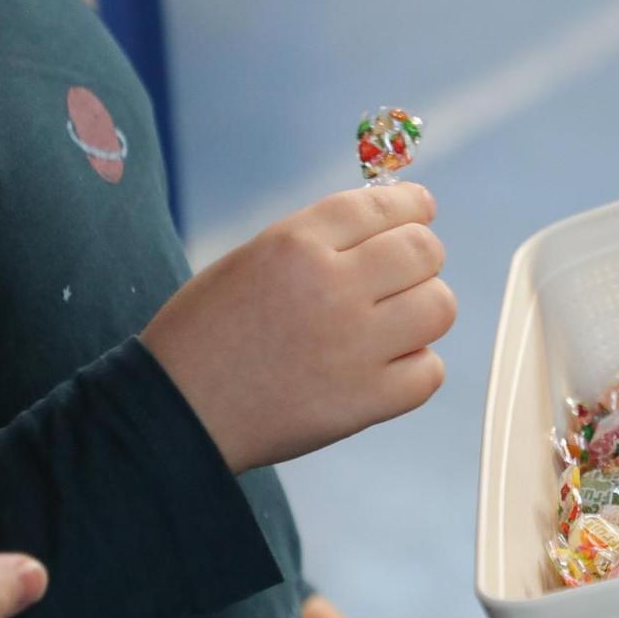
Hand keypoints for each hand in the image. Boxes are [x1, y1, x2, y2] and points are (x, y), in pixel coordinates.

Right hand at [141, 182, 454, 473]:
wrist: (179, 411)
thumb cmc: (206, 335)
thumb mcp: (250, 259)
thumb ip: (318, 241)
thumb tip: (386, 226)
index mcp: (297, 244)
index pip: (382, 207)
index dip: (412, 205)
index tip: (422, 210)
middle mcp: (334, 287)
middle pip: (423, 252)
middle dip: (421, 258)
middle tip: (405, 273)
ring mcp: (356, 346)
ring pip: (439, 307)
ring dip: (425, 309)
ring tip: (396, 321)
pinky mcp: (367, 400)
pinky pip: (429, 371)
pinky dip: (416, 366)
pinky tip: (387, 365)